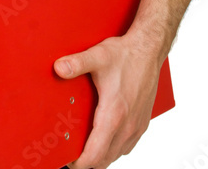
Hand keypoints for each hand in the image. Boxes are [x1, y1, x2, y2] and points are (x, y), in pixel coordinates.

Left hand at [54, 34, 161, 168]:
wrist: (149, 50)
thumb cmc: (125, 55)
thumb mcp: (97, 56)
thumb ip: (76, 63)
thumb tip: (58, 68)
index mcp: (114, 114)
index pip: (95, 154)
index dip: (80, 163)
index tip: (68, 160)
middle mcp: (127, 125)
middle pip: (105, 159)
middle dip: (88, 161)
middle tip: (71, 153)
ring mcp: (136, 126)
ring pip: (116, 154)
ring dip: (101, 156)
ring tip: (85, 147)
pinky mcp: (142, 123)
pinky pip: (126, 146)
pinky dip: (114, 149)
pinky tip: (105, 138)